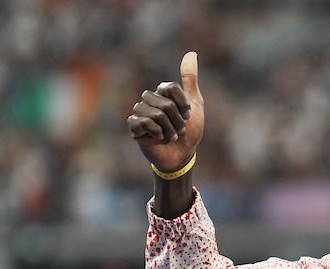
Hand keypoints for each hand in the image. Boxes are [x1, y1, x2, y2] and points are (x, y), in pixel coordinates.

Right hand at [128, 51, 204, 171]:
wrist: (183, 154)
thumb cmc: (190, 130)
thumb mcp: (195, 103)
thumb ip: (190, 79)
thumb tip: (191, 53)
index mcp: (162, 92)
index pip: (170, 88)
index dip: (183, 105)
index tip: (188, 115)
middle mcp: (149, 99)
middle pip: (165, 104)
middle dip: (178, 121)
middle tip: (179, 130)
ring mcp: (140, 112)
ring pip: (156, 115)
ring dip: (170, 130)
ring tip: (170, 136)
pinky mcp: (134, 126)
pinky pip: (144, 123)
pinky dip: (158, 133)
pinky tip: (158, 138)